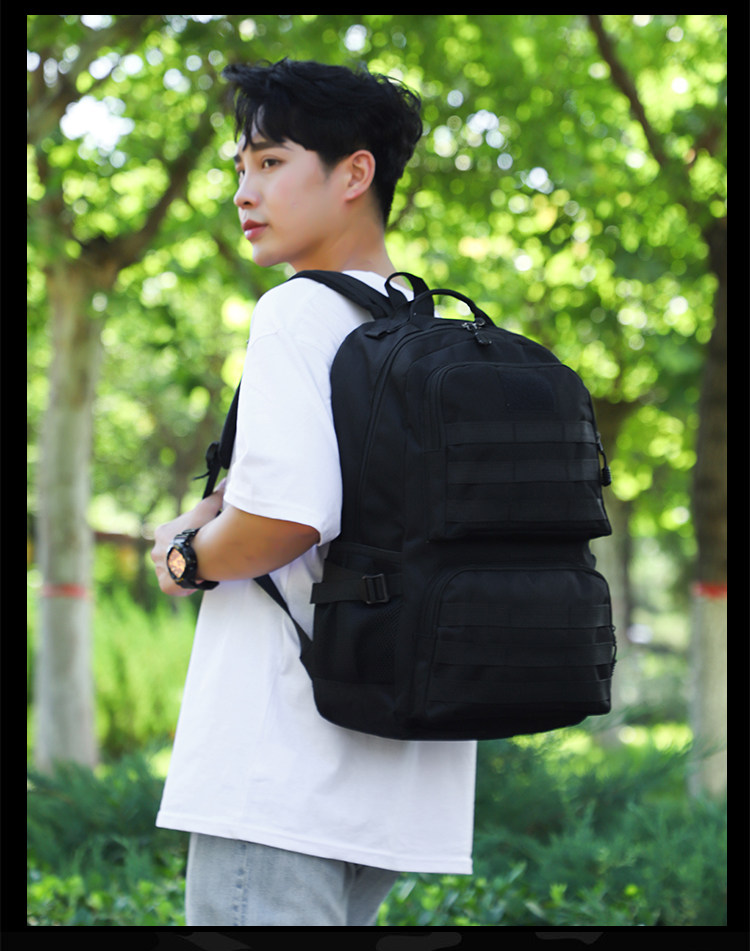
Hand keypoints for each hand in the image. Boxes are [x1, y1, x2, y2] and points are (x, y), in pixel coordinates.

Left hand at [150, 481, 225, 595]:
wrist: (199, 554)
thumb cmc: (201, 531)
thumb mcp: (206, 510)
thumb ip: (213, 497)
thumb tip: (224, 483)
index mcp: (162, 533)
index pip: (174, 534)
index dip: (188, 536)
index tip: (200, 539)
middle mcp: (156, 551)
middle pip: (171, 553)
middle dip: (183, 554)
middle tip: (201, 555)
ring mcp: (160, 570)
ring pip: (171, 570)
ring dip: (183, 570)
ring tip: (200, 569)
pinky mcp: (166, 585)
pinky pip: (173, 586)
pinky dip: (183, 585)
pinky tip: (195, 581)